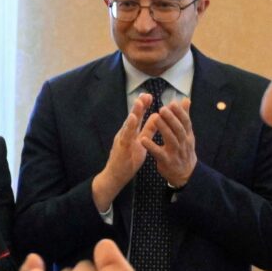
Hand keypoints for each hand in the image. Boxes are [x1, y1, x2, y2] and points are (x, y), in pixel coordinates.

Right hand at [91, 95, 154, 210]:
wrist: (115, 176)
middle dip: (139, 105)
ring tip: (139, 102)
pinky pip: (125, 136)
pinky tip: (132, 119)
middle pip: (132, 117)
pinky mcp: (121, 148)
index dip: (143, 106)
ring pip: (128, 124)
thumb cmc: (127, 160)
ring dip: (134, 112)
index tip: (149, 95)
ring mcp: (122, 140)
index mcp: (131, 132)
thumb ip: (148, 130)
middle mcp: (125, 134)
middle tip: (145, 94)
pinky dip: (128, 126)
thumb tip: (156, 117)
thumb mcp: (140, 142)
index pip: (138, 117)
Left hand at [148, 98, 197, 187]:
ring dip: (163, 128)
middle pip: (178, 129)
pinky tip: (142, 139)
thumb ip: (184, 117)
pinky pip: (158, 153)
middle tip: (162, 108)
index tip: (172, 103)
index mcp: (188, 135)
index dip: (180, 113)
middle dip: (171, 118)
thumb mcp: (187, 134)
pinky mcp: (166, 161)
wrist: (185, 174)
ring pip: (170, 139)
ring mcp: (175, 153)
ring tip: (154, 118)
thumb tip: (186, 100)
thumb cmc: (183, 150)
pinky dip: (151, 146)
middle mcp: (183, 143)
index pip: (185, 122)